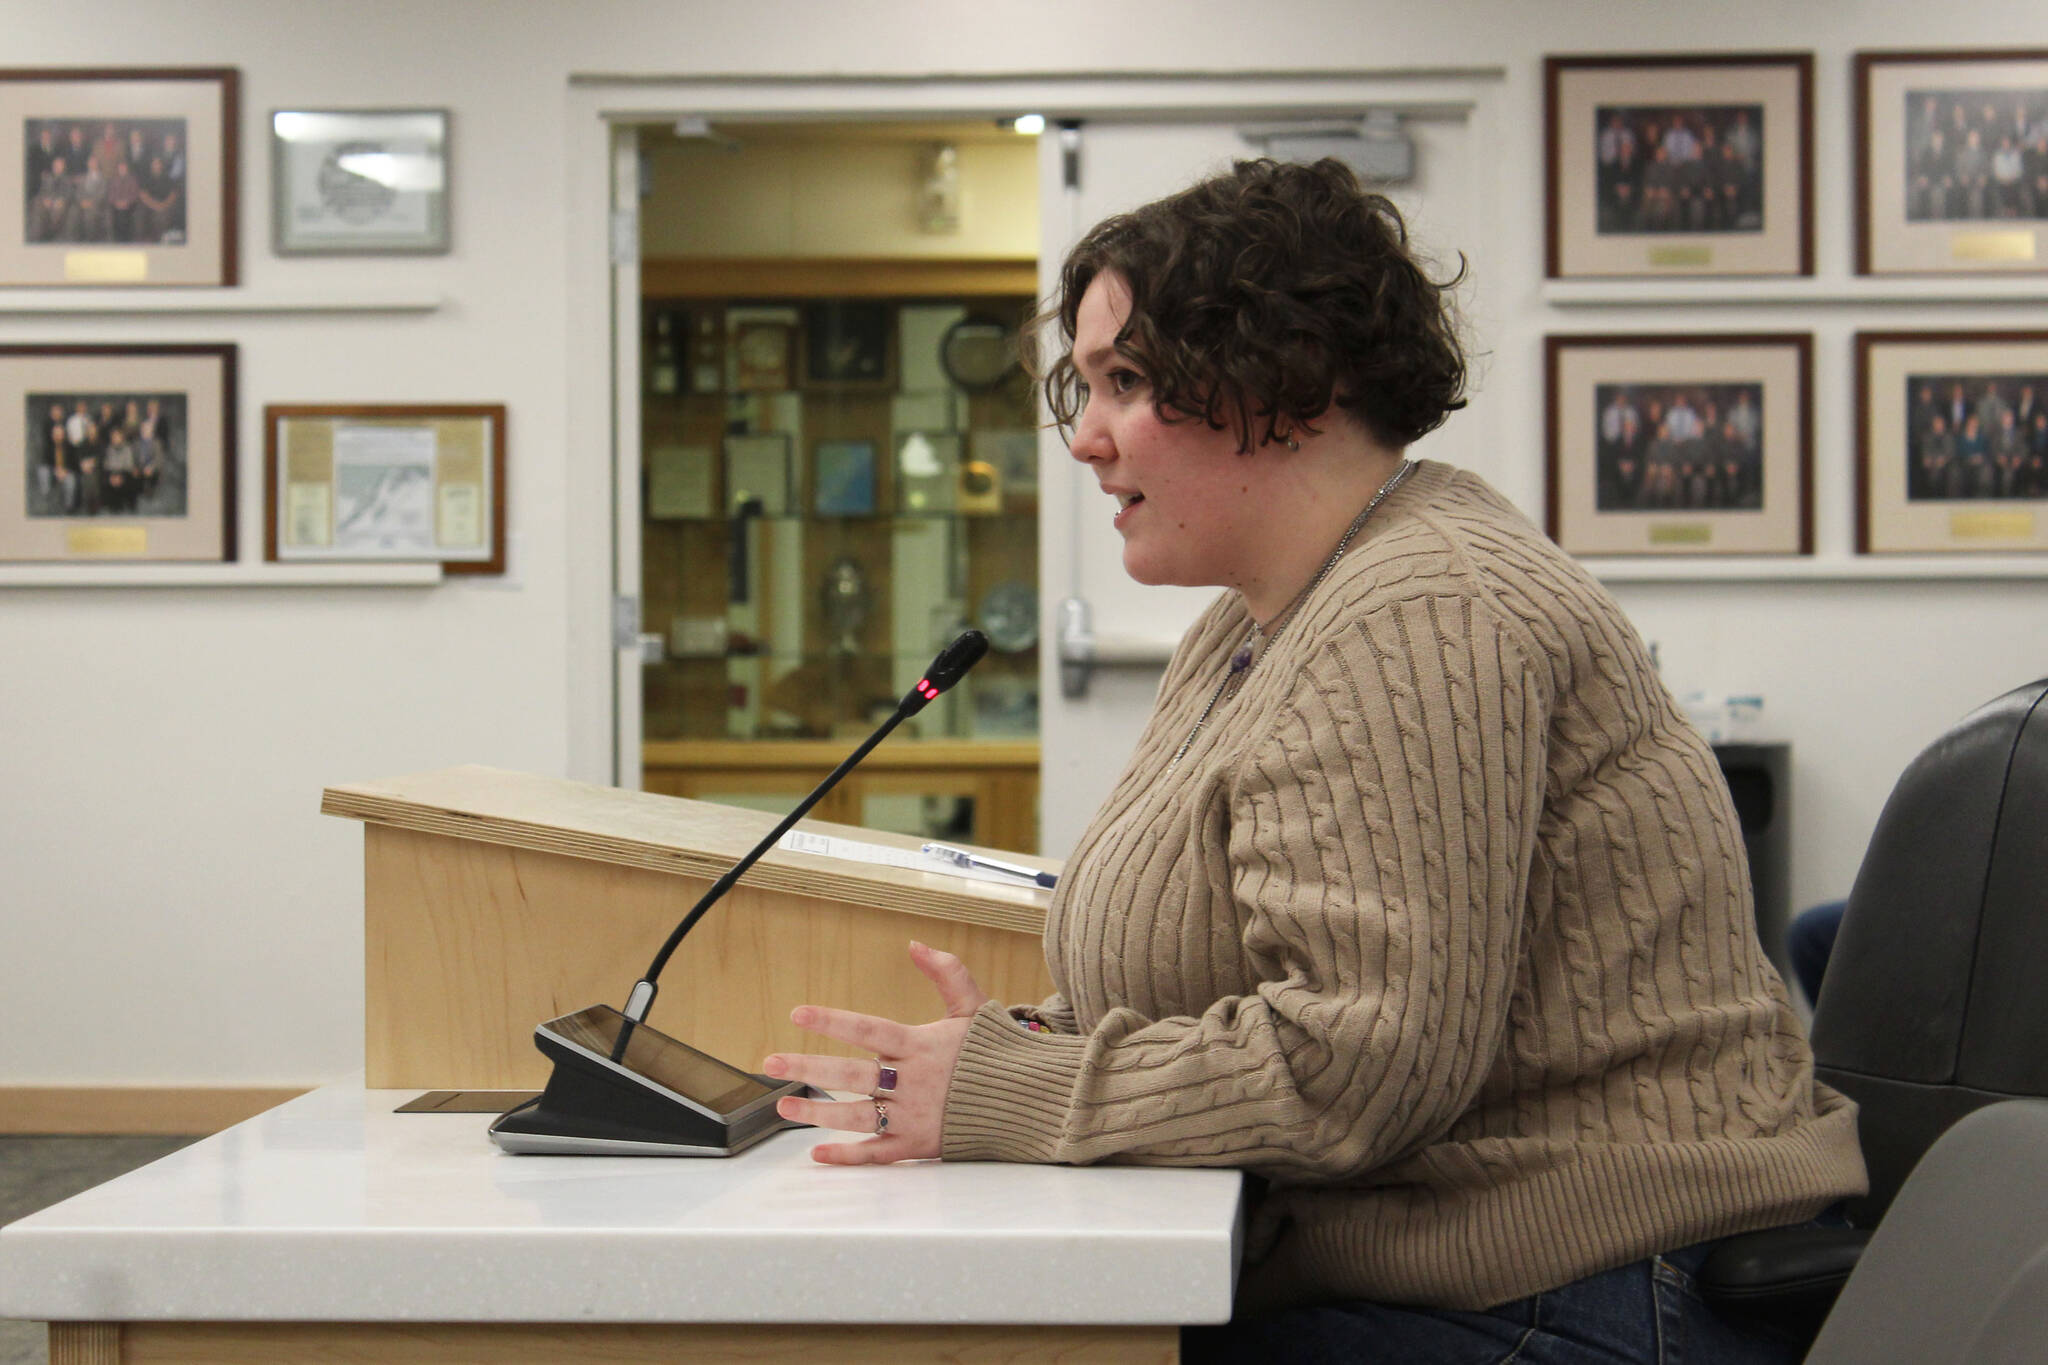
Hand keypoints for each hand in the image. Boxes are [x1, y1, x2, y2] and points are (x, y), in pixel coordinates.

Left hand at [762, 940, 988, 1164]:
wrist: (1030, 1100)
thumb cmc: (996, 1051)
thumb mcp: (974, 1007)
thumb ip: (947, 972)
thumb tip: (914, 944)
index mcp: (922, 1045)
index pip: (869, 1029)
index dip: (833, 1021)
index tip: (798, 1013)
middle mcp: (913, 1082)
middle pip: (852, 1075)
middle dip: (808, 1068)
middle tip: (770, 1062)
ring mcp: (915, 1116)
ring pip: (857, 1116)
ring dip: (817, 1113)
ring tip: (783, 1107)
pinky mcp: (920, 1145)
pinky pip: (878, 1153)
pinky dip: (848, 1156)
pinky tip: (819, 1155)